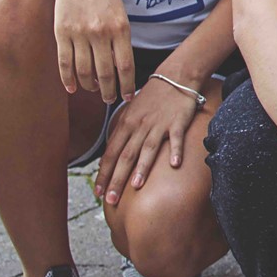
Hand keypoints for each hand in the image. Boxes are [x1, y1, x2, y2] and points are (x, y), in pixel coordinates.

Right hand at [52, 0, 135, 103]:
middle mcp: (101, 33)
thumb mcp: (120, 13)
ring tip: (94, 91)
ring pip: (84, 71)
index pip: (125, 66)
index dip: (126, 85)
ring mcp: (80, 34)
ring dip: (89, 86)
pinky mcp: (62, 33)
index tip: (127, 97)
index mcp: (120, 28)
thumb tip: (120, 66)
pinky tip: (73, 88)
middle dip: (108, 91)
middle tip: (110, 100)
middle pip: (105, 73)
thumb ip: (120, 38)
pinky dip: (69, 79)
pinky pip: (65, 63)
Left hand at [95, 71, 202, 206]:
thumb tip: (108, 158)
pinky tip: (174, 164)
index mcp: (126, 125)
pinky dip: (175, 151)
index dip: (103, 174)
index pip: (110, 154)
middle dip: (117, 179)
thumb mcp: (131, 113)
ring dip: (141, 168)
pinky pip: (176, 138)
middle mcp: (140, 126)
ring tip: (136, 186)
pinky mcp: (178, 121)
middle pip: (125, 156)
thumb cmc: (152, 97)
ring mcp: (159, 124)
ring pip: (148, 149)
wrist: (175, 76)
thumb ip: (121, 134)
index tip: (98, 193)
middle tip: (111, 200)